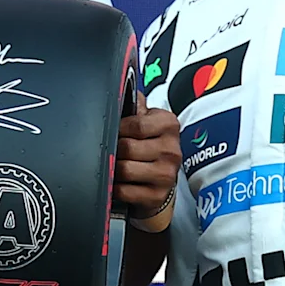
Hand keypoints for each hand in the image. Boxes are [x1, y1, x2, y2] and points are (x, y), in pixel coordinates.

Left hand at [113, 107, 179, 229]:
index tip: (114, 131)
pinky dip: (115, 188)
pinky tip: (119, 182)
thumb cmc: (150, 145)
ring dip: (113, 168)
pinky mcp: (156, 196)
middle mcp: (171, 150)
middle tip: (112, 151)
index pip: (136, 124)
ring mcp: (166, 175)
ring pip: (124, 170)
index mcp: (169, 125)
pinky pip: (124, 191)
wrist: (161, 179)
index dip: (118, 128)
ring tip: (114, 165)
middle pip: (127, 148)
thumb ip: (135, 105)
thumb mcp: (148, 120)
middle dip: (114, 150)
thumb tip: (118, 89)